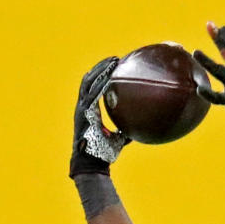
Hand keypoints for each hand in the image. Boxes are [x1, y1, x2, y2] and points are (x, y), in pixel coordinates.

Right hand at [71, 57, 129, 177]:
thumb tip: (142, 125)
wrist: (92, 164)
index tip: (113, 66)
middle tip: (115, 59)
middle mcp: (83, 107)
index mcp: (89, 110)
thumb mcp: (119, 138)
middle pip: (89, 80)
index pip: (93, 87)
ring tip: (113, 62)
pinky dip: (99, 86)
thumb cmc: (104, 153)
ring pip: (88, 83)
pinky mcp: (84, 115)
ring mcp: (82, 110)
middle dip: (101, 67)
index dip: (100, 75)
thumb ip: (126, 128)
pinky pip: (91, 96)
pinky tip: (109, 78)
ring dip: (100, 71)